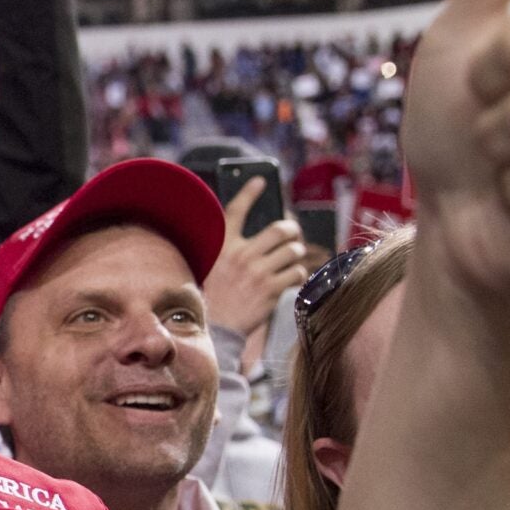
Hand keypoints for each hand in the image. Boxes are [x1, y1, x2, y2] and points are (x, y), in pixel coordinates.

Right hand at [204, 184, 310, 338]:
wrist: (216, 328)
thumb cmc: (214, 297)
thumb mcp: (212, 266)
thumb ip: (230, 249)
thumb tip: (257, 238)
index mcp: (223, 246)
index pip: (235, 210)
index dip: (249, 192)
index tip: (260, 180)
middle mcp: (241, 255)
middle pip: (280, 229)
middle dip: (292, 230)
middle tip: (292, 234)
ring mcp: (258, 272)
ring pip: (293, 251)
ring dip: (296, 255)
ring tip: (290, 261)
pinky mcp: (271, 289)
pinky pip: (297, 272)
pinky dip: (298, 274)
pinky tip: (290, 278)